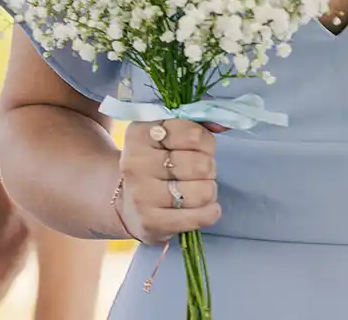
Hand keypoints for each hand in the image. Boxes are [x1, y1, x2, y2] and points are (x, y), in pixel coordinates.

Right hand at [117, 119, 223, 242]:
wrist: (125, 202)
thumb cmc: (155, 164)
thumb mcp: (166, 137)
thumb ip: (196, 127)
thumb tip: (222, 126)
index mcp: (140, 135)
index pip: (193, 135)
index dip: (206, 143)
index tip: (201, 149)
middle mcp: (136, 163)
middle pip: (201, 165)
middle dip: (208, 168)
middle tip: (199, 173)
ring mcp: (141, 195)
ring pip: (203, 192)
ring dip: (209, 190)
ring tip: (198, 189)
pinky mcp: (151, 222)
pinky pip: (199, 216)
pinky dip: (210, 212)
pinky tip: (205, 208)